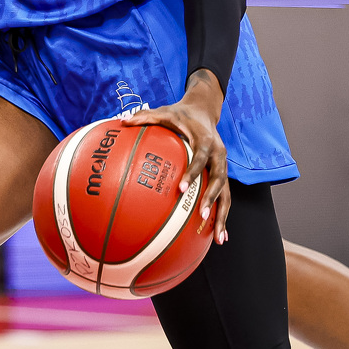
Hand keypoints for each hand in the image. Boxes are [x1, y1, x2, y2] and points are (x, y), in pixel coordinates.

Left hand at [121, 70, 230, 243]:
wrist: (204, 110)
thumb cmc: (181, 114)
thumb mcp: (165, 111)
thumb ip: (145, 116)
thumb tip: (122, 121)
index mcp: (205, 140)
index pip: (200, 158)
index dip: (193, 173)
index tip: (181, 189)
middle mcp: (218, 154)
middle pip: (220, 179)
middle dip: (212, 198)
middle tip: (200, 215)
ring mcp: (222, 165)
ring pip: (226, 193)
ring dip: (223, 214)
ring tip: (218, 238)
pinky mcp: (221, 172)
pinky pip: (224, 196)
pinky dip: (222, 214)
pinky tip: (217, 234)